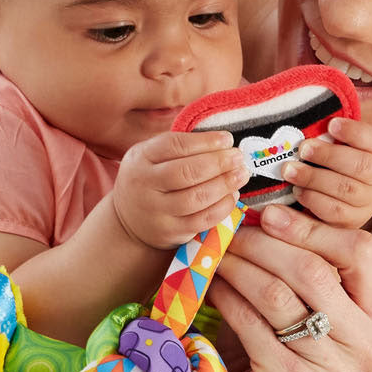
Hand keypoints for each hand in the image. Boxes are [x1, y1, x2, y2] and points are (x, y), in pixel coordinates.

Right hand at [113, 130, 248, 248]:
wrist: (130, 219)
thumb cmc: (152, 180)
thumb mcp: (153, 157)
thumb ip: (181, 148)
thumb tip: (224, 143)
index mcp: (140, 158)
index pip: (175, 145)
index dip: (205, 141)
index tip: (228, 139)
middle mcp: (144, 184)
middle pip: (187, 172)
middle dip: (219, 163)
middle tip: (239, 157)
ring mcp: (156, 211)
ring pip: (196, 197)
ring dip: (224, 185)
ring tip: (241, 175)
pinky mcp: (170, 232)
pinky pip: (202, 220)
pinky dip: (222, 207)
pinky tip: (232, 196)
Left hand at [207, 204, 371, 371]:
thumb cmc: (290, 356)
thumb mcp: (315, 313)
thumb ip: (311, 270)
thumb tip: (270, 212)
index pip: (362, 252)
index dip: (313, 228)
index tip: (270, 215)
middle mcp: (369, 348)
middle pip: (315, 270)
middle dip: (264, 243)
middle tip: (231, 231)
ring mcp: (334, 371)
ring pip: (278, 294)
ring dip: (240, 266)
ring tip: (217, 255)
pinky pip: (251, 323)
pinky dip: (226, 297)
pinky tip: (212, 287)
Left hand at [280, 116, 371, 227]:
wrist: (332, 199)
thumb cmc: (328, 162)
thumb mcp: (334, 143)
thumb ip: (326, 131)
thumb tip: (305, 111)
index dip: (354, 132)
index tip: (331, 124)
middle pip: (360, 165)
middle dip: (328, 156)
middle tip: (303, 149)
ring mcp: (368, 201)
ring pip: (345, 190)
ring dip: (314, 179)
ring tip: (290, 171)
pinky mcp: (352, 221)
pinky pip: (334, 211)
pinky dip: (313, 199)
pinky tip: (297, 191)